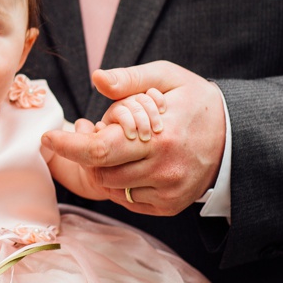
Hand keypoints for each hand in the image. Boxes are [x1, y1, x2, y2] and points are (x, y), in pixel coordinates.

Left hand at [43, 61, 225, 215]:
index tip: (47, 138)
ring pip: (111, 187)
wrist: (236, 137)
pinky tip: (131, 162)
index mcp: (159, 137)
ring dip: (104, 167)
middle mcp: (163, 169)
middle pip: (100, 171)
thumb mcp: (167, 77)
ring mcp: (167, 191)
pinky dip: (120, 182)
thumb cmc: (195, 102)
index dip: (68, 146)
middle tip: (94, 131)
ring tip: (120, 144)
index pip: (99, 149)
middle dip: (88, 153)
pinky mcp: (169, 206)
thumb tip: (97, 78)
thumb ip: (129, 78)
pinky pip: (127, 199)